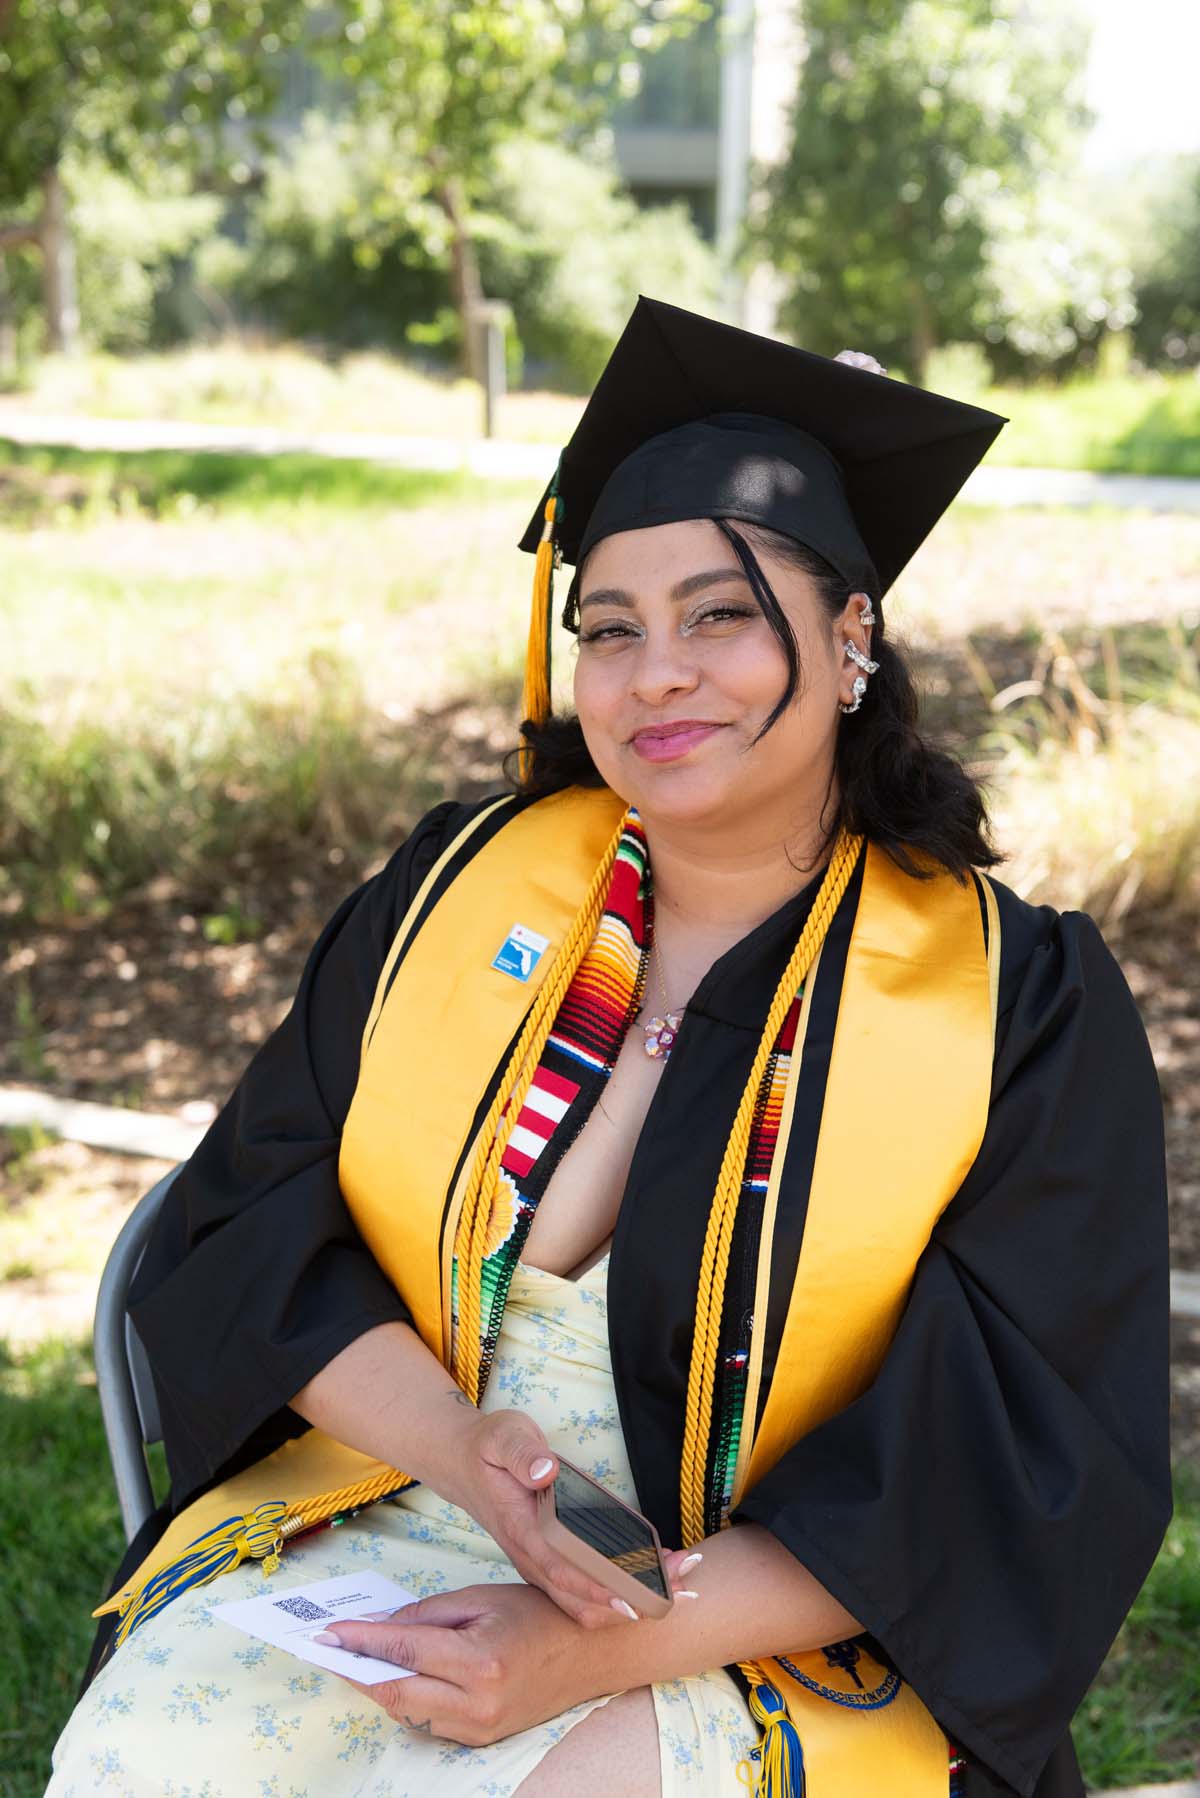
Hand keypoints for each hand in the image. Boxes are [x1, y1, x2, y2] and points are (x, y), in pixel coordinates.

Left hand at [319, 1583, 621, 1744]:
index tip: (331, 1631)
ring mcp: (478, 1728)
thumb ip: (430, 1614)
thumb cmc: (540, 1616)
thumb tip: (384, 1626)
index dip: (362, 1641)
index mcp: (480, 1662)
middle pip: (396, 1693)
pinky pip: (428, 1722)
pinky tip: (395, 1676)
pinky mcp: (480, 1739)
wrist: (590, 1653)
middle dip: (358, 1669)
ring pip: (407, 1712)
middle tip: (330, 1649)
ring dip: (379, 1686)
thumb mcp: (483, 1599)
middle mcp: (477, 1704)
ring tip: (356, 1659)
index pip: (404, 1652)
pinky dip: (406, 1699)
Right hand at [436, 1405, 702, 1628]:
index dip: (599, 1586)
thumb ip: (524, 1453)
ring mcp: (539, 1563)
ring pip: (582, 1601)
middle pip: (580, 1596)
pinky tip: (651, 1578)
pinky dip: (617, 1591)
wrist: (462, 1463)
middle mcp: (531, 1557)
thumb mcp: (503, 1436)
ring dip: (629, 1599)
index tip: (636, 1595)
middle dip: (630, 1597)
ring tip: (678, 1586)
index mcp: (522, 1529)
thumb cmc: (487, 1449)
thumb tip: (548, 1470)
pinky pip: (582, 1590)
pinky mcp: (548, 1561)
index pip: (562, 1568)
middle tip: (681, 1588)